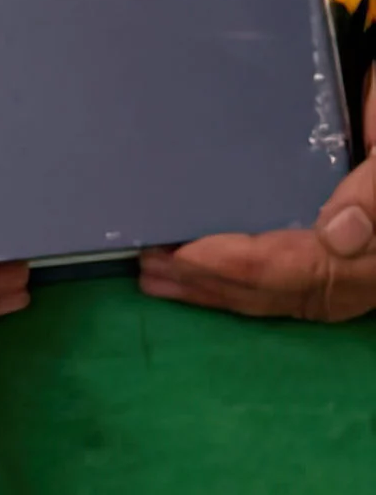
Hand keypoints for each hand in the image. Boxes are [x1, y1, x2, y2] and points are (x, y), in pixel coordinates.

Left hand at [137, 71, 375, 321]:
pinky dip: (237, 291)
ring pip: (267, 298)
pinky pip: (281, 294)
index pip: (271, 266)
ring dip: (211, 292)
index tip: (171, 253)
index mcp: (356, 258)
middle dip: (199, 283)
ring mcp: (342, 289)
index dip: (217, 263)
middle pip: (259, 290)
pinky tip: (207, 283)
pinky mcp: (338, 283)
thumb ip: (372, 196)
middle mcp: (345, 283)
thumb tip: (340, 233)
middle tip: (142, 267)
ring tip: (157, 280)